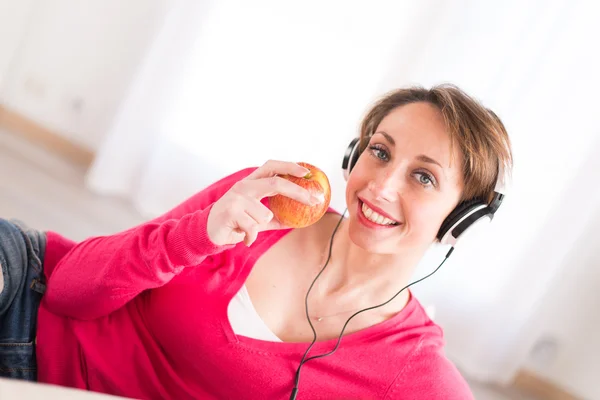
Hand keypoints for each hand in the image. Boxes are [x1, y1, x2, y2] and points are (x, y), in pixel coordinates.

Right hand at [207, 160, 323, 245]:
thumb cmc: (235, 223)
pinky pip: (254, 228)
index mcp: (251, 182)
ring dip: (260, 227)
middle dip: (298, 192)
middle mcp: (244, 186)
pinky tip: (244, 238)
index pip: (272, 167)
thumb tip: (300, 220)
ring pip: (265, 214)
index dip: (290, 167)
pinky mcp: (231, 211)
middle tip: (314, 200)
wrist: (208, 233)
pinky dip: (251, 237)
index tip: (308, 173)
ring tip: (248, 229)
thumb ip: (276, 216)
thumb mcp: (258, 218)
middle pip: (276, 183)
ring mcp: (236, 198)